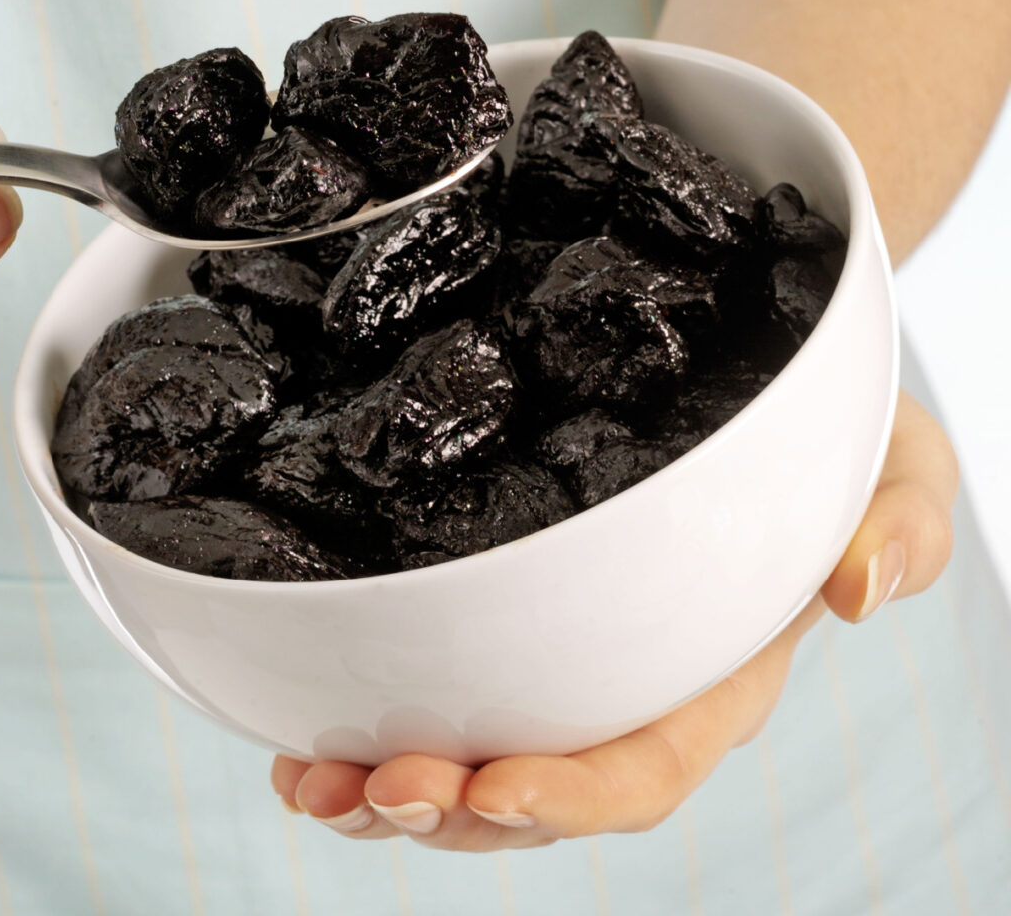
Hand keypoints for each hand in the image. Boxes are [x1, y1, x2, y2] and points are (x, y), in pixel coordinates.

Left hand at [271, 390, 956, 849]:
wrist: (752, 389)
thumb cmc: (823, 438)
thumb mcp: (893, 462)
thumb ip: (899, 523)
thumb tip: (866, 590)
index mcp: (713, 681)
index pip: (646, 766)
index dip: (572, 795)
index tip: (493, 788)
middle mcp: (624, 698)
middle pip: (535, 792)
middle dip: (450, 811)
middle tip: (376, 788)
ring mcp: (554, 678)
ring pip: (467, 775)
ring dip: (386, 796)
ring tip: (313, 788)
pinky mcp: (497, 643)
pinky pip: (431, 714)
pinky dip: (359, 741)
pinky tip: (300, 751)